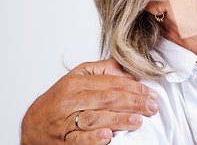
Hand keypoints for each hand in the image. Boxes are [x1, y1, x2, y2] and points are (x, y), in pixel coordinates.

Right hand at [20, 59, 157, 144]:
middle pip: (107, 98)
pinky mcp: (62, 140)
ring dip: (119, 120)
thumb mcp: (78, 77)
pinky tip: (108, 136)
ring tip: (138, 121)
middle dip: (133, 102)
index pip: (111, 83)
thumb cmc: (61, 98)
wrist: (33, 123)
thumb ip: (103, 70)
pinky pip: (78, 139)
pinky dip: (93, 139)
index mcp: (76, 82)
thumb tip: (128, 73)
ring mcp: (65, 121)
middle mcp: (70, 100)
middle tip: (152, 107)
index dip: (134, 88)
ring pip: (95, 118)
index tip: (150, 94)